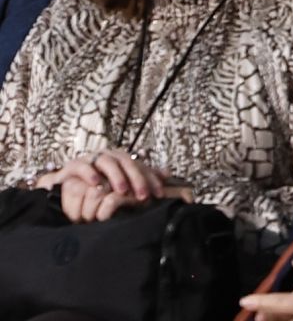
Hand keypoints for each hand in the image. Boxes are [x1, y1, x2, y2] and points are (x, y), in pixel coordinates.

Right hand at [36, 149, 171, 221]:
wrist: (66, 184)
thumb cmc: (97, 184)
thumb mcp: (120, 183)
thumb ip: (141, 178)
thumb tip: (167, 174)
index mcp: (121, 159)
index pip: (140, 166)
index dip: (150, 179)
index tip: (158, 194)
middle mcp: (108, 156)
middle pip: (126, 162)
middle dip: (136, 179)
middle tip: (142, 195)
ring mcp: (91, 159)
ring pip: (107, 162)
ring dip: (116, 176)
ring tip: (122, 190)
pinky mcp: (73, 166)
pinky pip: (82, 166)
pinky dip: (89, 173)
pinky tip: (96, 183)